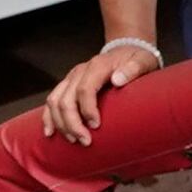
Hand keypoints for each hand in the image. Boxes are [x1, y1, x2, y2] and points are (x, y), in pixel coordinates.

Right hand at [44, 39, 158, 145]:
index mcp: (97, 66)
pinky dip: (49, 117)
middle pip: (66, 99)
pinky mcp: (67, 85)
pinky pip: (51, 101)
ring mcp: (71, 78)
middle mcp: (79, 71)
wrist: (125, 50)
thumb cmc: (135, 59)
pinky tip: (50, 132)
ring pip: (55, 101)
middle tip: (85, 141)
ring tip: (74, 140)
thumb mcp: (142, 61)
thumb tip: (117, 80)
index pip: (85, 89)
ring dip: (61, 123)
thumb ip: (133, 69)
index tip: (96, 126)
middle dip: (73, 123)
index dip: (88, 109)